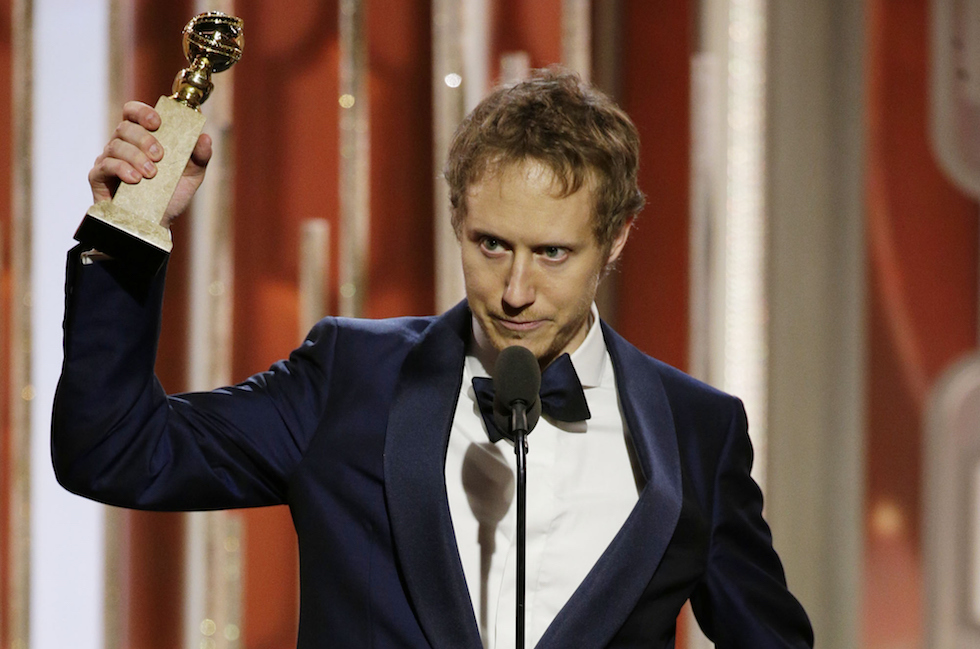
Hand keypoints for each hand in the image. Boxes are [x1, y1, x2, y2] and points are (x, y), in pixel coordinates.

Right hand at [88, 101, 211, 226]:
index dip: (142, 111)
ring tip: (151, 174)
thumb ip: (199, 157)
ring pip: (116, 145)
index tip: (157, 122)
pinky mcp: (98, 177)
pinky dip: (121, 169)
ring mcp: (108, 160)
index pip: (133, 112)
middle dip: (144, 139)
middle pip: (125, 127)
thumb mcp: (191, 176)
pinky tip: (135, 179)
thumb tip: (205, 138)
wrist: (155, 224)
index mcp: (141, 138)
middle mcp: (122, 145)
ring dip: (135, 156)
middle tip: (160, 156)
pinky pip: (105, 165)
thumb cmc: (170, 196)